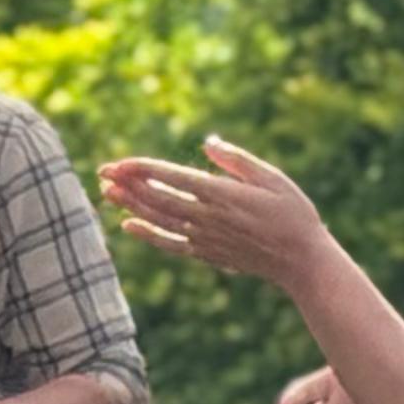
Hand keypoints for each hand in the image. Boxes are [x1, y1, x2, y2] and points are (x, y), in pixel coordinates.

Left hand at [100, 138, 338, 290]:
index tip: (120, 162)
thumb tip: (208, 143)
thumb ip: (237, 160)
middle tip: (103, 172)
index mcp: (222, 195)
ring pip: (159, 220)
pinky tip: (128, 225)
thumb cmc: (293, 213)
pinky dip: (147, 235)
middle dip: (127, 184)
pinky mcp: (206, 254)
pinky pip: (169, 244)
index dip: (143, 170)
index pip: (172, 178)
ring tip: (107, 192)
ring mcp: (205, 238)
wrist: (300, 260)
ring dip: (131, 205)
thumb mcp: (272, 178)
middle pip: (158, 199)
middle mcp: (207, 218)